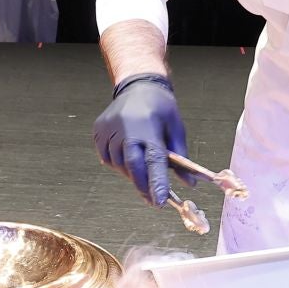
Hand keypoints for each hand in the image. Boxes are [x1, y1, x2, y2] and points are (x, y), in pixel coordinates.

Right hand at [92, 73, 191, 204]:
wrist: (137, 86)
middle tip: (153, 200)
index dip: (157, 182)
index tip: (159, 201)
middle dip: (143, 186)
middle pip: (133, 166)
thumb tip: (189, 184)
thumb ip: (181, 157)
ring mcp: (109, 129)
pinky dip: (118, 164)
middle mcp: (125, 128)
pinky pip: (107, 158)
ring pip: (118, 164)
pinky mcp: (98, 131)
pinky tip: (128, 157)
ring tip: (142, 172)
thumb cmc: (160, 107)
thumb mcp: (176, 128)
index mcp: (148, 126)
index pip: (153, 160)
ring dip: (131, 174)